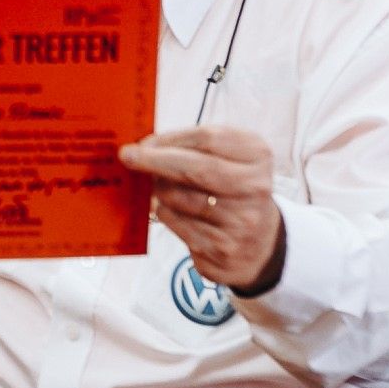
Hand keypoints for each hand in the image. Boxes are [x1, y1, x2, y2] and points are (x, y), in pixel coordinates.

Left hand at [118, 127, 284, 293]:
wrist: (260, 244)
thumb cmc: (233, 191)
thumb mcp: (228, 160)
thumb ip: (194, 148)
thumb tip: (147, 147)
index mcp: (257, 156)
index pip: (208, 139)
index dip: (171, 139)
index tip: (144, 141)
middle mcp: (254, 188)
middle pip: (197, 168)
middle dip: (156, 161)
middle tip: (128, 156)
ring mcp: (239, 221)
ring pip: (180, 197)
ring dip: (158, 189)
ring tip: (155, 186)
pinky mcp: (221, 248)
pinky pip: (176, 223)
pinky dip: (164, 212)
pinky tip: (166, 208)